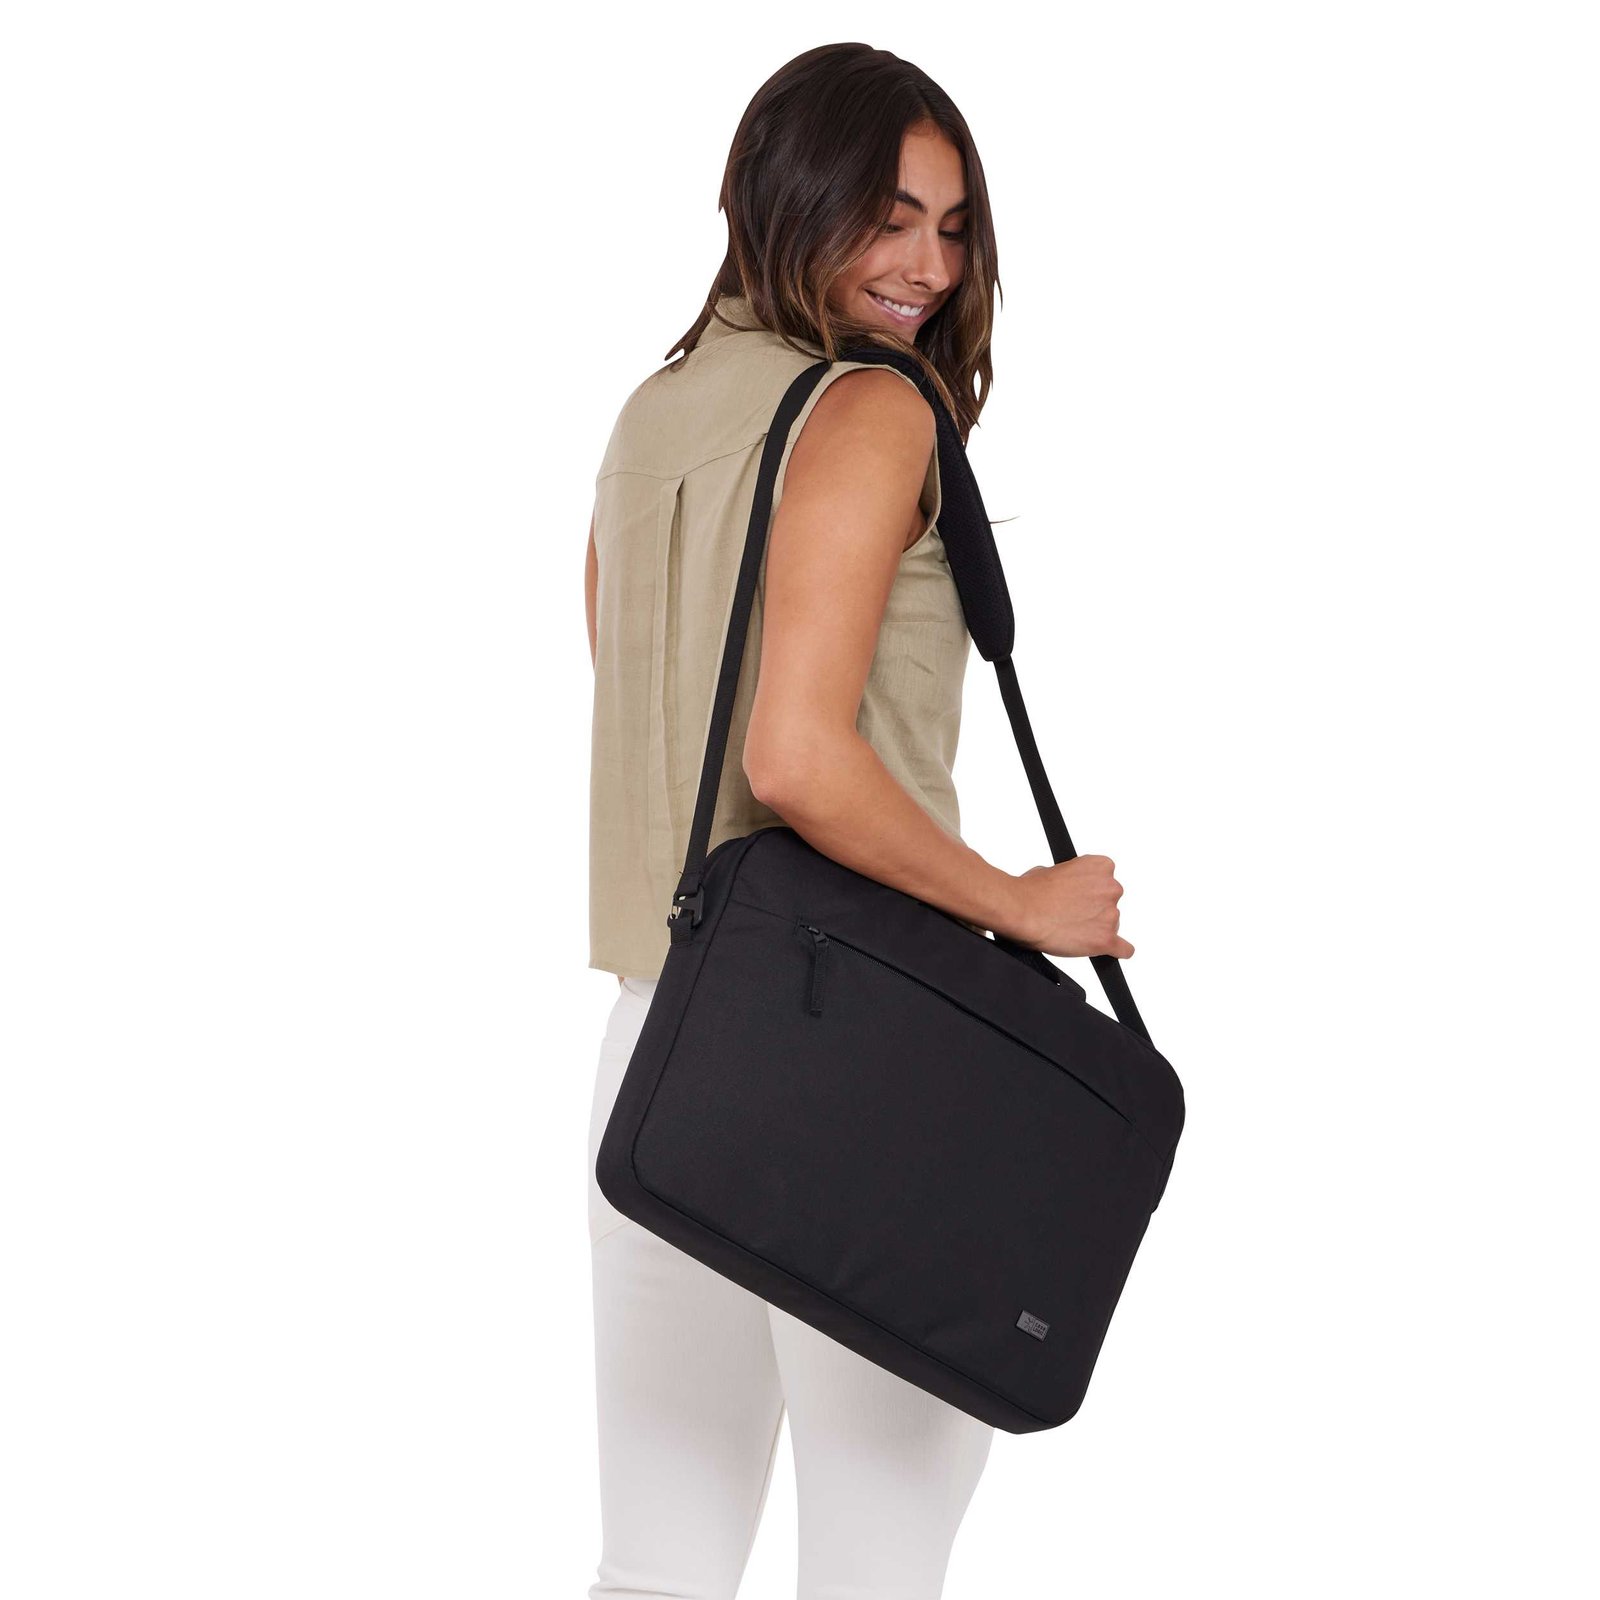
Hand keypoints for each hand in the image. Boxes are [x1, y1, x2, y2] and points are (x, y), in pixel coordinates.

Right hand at [1005, 855, 1133, 958]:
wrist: (1021, 911)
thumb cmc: (1031, 891)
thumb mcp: (1054, 868)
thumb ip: (1073, 878)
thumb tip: (1071, 889)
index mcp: (1101, 866)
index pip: (1106, 878)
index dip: (1090, 889)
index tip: (1079, 896)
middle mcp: (1111, 888)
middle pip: (1110, 902)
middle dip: (1093, 909)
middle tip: (1071, 914)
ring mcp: (1110, 915)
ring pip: (1111, 925)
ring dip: (1095, 927)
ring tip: (1070, 929)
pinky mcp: (1106, 939)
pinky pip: (1124, 949)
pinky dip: (1118, 950)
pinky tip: (1110, 950)